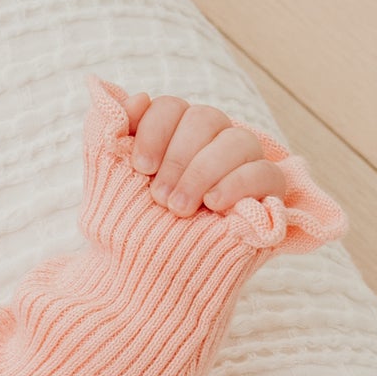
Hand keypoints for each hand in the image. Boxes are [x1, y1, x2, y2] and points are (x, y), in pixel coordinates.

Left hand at [110, 89, 287, 218]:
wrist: (145, 278)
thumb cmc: (129, 229)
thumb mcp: (109, 181)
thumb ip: (109, 135)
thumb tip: (135, 97)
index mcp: (173, 136)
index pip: (172, 107)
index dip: (154, 130)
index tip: (140, 167)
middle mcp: (210, 144)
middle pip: (206, 119)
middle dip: (178, 158)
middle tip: (159, 199)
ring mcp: (241, 167)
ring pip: (239, 140)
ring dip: (203, 172)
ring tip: (180, 208)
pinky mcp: (267, 196)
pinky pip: (267, 173)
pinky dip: (238, 184)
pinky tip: (214, 204)